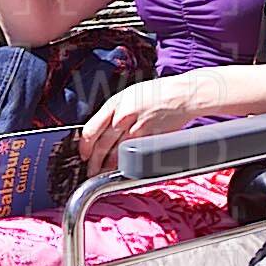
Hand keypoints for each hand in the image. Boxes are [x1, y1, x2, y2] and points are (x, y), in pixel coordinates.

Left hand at [78, 77, 204, 176]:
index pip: (91, 129)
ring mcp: (137, 129)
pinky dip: (126, 164)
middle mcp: (124, 116)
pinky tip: (122, 168)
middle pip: (102, 145)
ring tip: (103, 172)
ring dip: (108, 166)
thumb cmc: (157, 93)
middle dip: (94, 161)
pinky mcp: (150, 139)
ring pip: (117, 153)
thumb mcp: (129, 95)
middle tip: (91, 170)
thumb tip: (101, 130)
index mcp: (115, 103)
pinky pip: (133, 155)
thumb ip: (114, 111)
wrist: (182, 94)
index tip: (83, 154)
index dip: (84, 145)